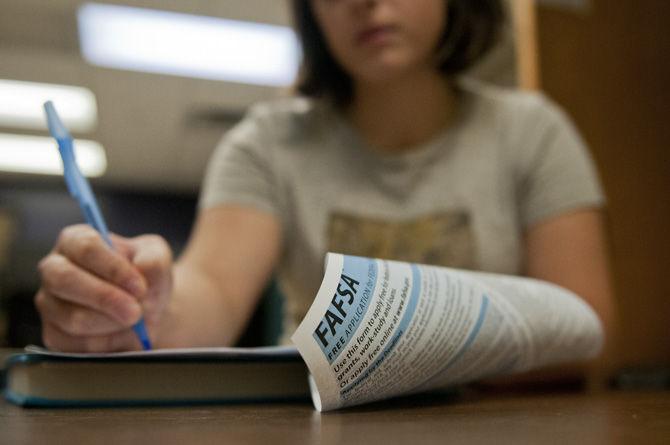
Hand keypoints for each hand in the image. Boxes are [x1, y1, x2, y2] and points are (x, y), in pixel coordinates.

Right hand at [35, 224, 172, 351]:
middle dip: (105, 299)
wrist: (147, 309)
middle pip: (65, 280)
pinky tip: (126, 335)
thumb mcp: (156, 258)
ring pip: (73, 318)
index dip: (113, 269)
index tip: (140, 287)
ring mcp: (49, 304)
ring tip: (138, 322)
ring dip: (112, 324)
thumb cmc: (146, 276)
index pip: (86, 247)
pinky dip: (109, 344)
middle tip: (136, 312)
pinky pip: (77, 346)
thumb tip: (142, 270)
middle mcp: (54, 269)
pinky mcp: (54, 335)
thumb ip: (153, 260)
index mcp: (75, 240)